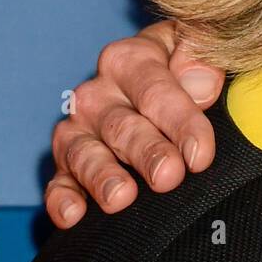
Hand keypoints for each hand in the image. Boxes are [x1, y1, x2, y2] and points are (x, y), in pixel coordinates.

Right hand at [45, 21, 223, 228]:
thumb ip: (203, 54)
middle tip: (168, 176)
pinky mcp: (66, 164)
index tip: (200, 154)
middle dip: (146, 153)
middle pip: (122, 126)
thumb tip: (201, 86)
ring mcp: (78, 130)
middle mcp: (97, 94)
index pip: (155, 90)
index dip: (180, 122)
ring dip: (102, 177)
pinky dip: (62, 199)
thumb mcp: (200, 45)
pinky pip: (59, 182)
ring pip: (86, 154)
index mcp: (130, 59)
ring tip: (121, 198)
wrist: (159, 84)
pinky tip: (72, 216)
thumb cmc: (186, 66)